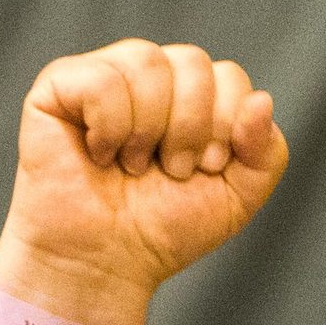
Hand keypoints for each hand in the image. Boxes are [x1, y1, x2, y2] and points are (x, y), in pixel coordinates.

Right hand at [0, 39, 287, 324]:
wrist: (107, 263)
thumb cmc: (164, 230)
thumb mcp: (237, 197)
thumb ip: (266, 151)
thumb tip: (262, 99)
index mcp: (190, 96)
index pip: (228, 75)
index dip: (226, 125)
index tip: (207, 169)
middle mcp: (148, 78)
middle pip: (191, 62)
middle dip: (192, 128)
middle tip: (172, 171)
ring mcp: (103, 76)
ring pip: (147, 61)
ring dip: (150, 129)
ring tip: (133, 167)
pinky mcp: (59, 86)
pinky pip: (101, 78)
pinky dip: (110, 126)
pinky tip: (100, 155)